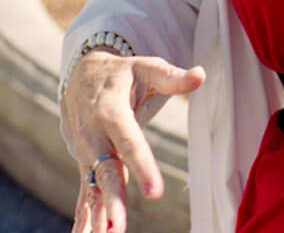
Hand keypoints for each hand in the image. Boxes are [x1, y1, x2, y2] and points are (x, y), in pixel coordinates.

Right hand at [65, 51, 204, 232]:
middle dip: (113, 200)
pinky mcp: (84, 166)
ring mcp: (86, 154)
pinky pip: (84, 194)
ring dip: (97, 215)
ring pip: (92, 188)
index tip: (156, 193)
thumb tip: (201, 75)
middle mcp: (94, 136)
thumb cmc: (124, 74)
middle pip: (105, 171)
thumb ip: (173, 76)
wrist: (82, 77)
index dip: (142, 167)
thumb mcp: (147, 67)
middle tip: (117, 227)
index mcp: (111, 111)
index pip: (129, 142)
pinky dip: (85, 218)